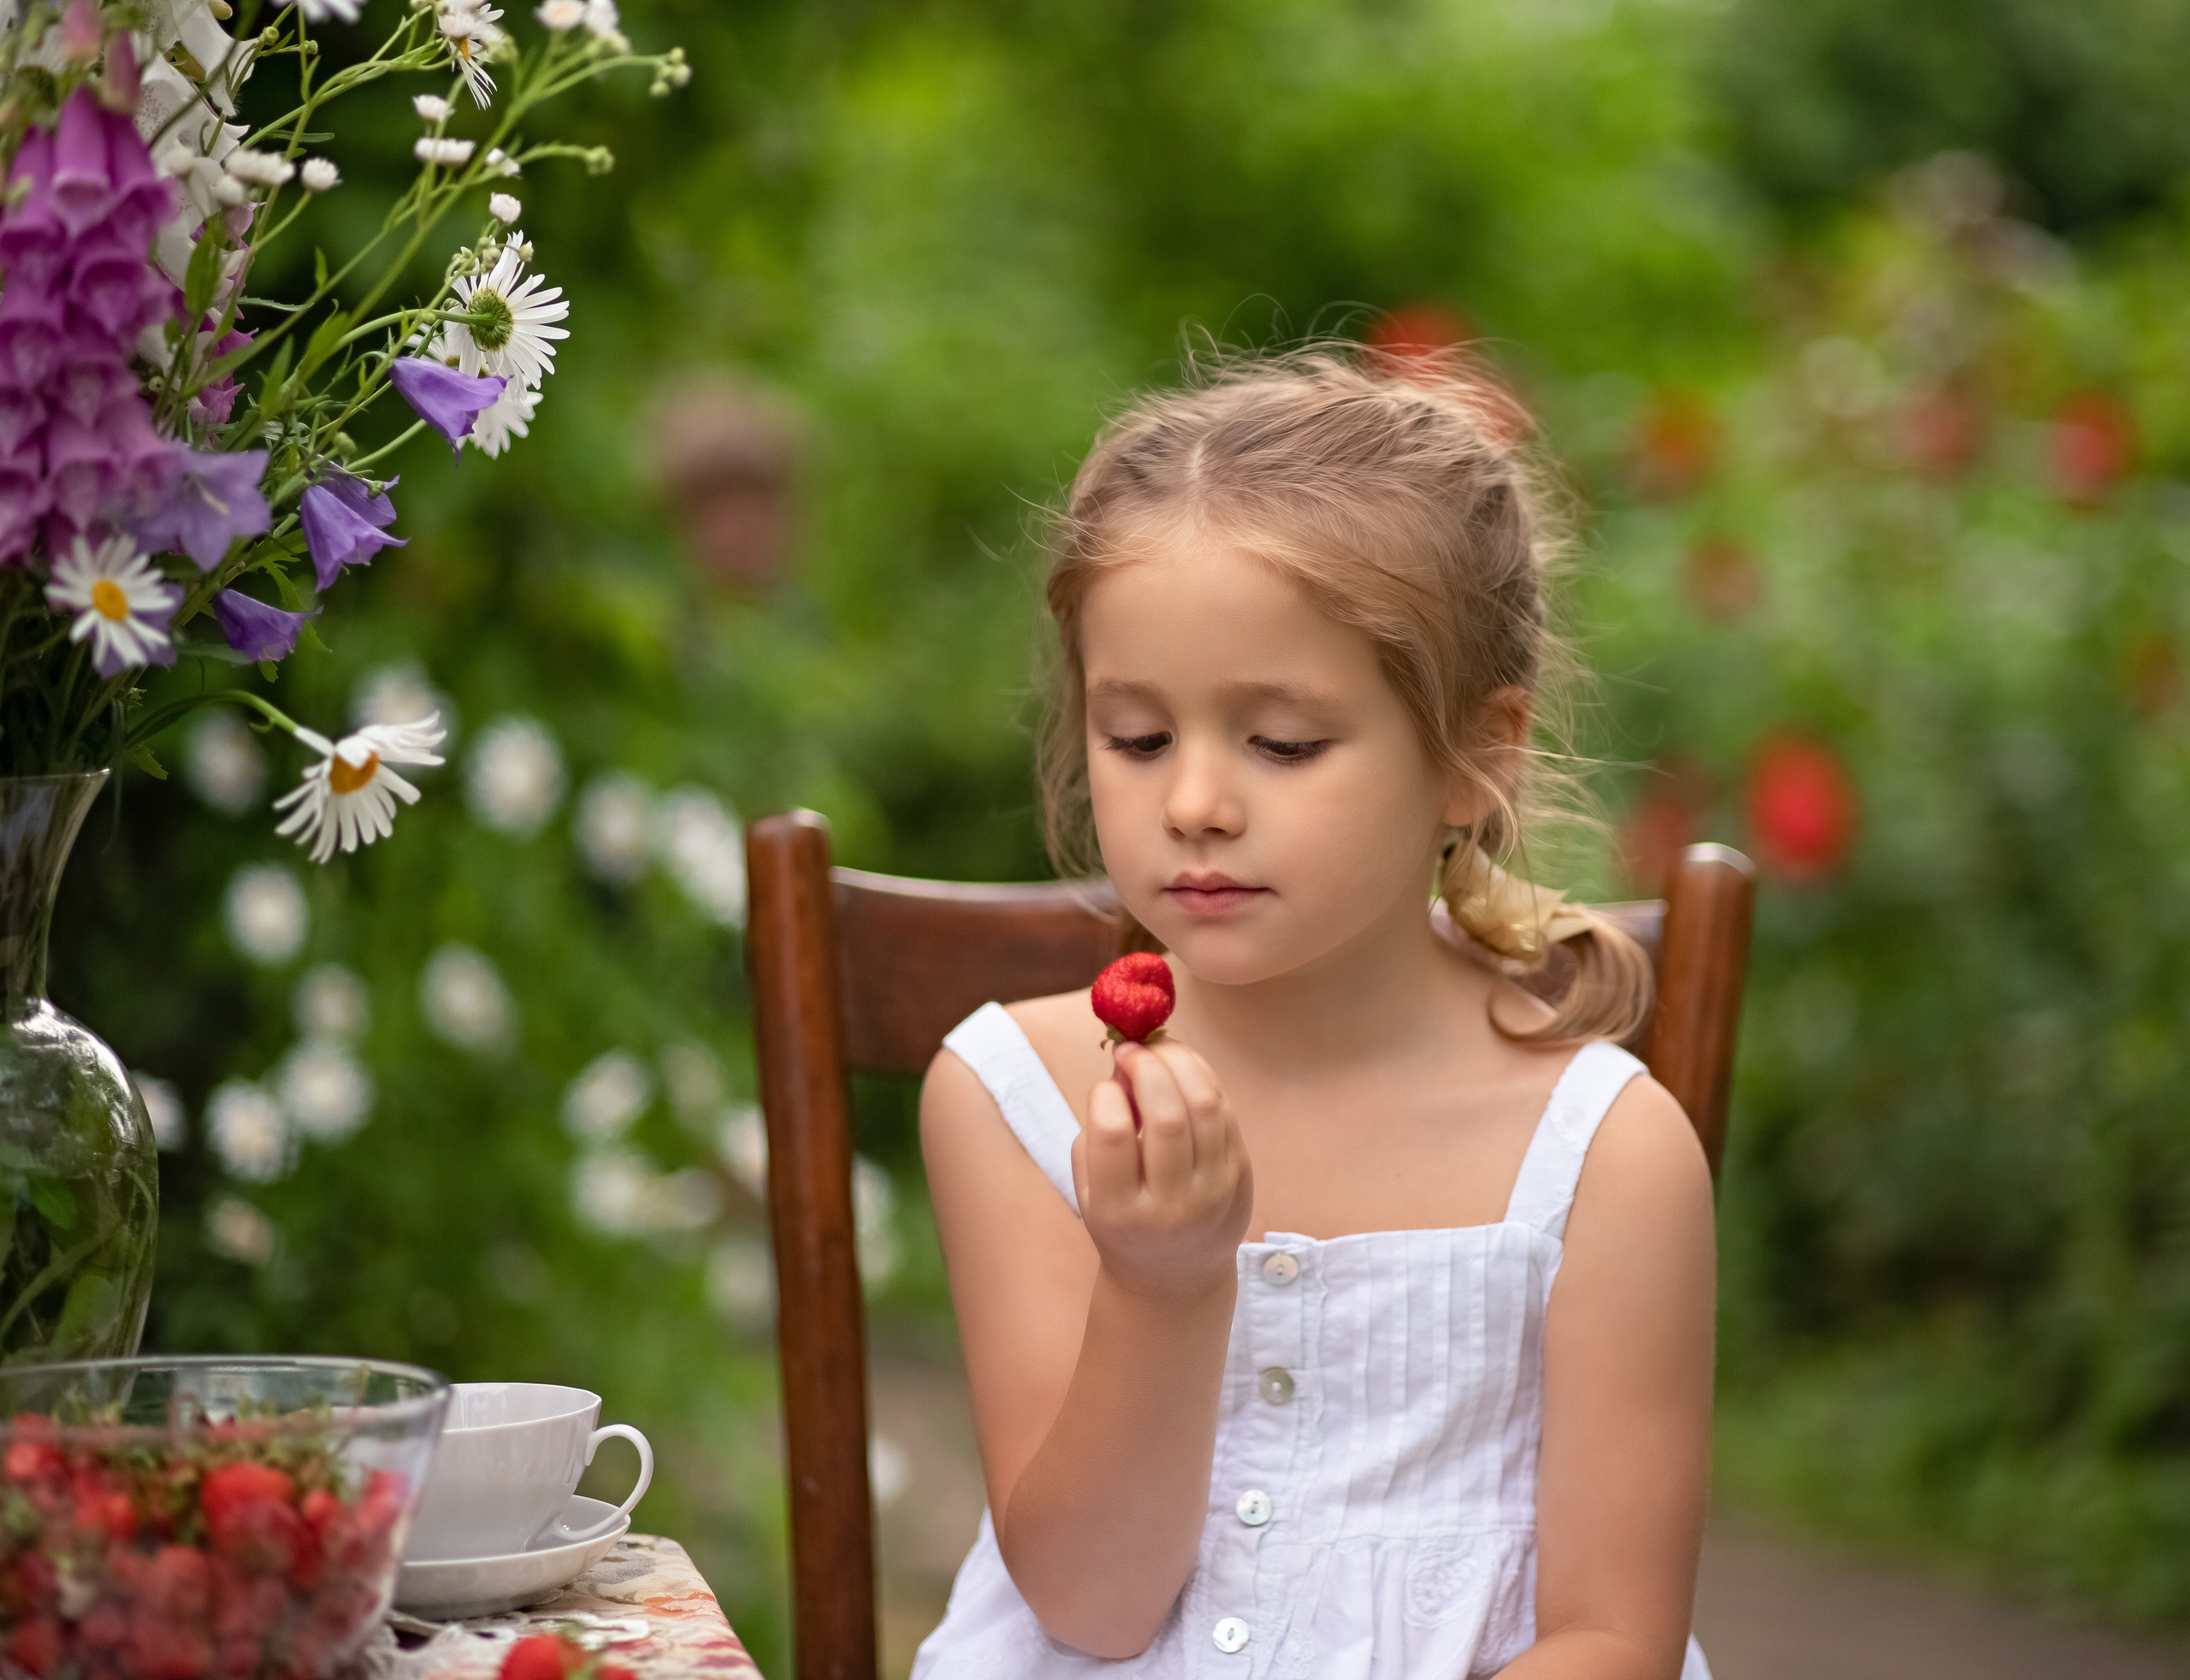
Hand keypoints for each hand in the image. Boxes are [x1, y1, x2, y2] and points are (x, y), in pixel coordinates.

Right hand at [1074, 1039, 1253, 1298]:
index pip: (1113, 1135)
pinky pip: (1225, 1111)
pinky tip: (1183, 1071)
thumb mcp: (1091, 1190)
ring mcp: (1214, 1191)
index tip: (1106, 1081)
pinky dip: (1202, 1078)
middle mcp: (1172, 1205)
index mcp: (1120, 1212)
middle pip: (1167, 1116)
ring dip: (1180, 1062)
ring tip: (1159, 1051)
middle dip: (1147, 1067)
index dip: (1107, 1093)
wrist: (1176, 1275)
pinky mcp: (1241, 1175)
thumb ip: (1096, 1132)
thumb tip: (1125, 1068)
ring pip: (1204, 1106)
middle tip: (1132, 1050)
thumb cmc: (1123, 1221)